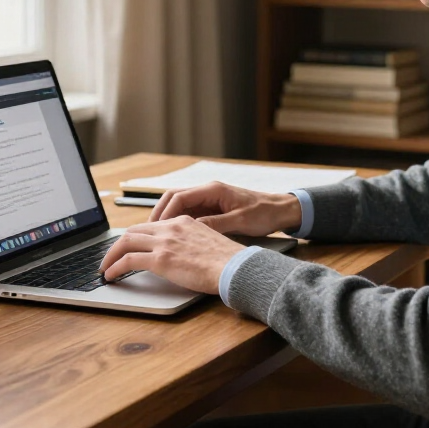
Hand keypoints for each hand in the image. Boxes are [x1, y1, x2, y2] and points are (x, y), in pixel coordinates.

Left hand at [98, 215, 245, 294]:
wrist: (234, 266)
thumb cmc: (227, 260)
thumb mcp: (208, 242)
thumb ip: (191, 243)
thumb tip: (182, 255)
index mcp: (183, 222)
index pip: (152, 225)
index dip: (137, 236)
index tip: (129, 246)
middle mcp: (171, 227)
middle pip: (134, 230)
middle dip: (119, 244)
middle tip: (111, 256)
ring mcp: (165, 242)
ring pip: (126, 242)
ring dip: (111, 255)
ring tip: (105, 267)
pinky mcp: (160, 259)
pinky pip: (128, 260)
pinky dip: (115, 267)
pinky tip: (110, 275)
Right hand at [149, 181, 301, 236]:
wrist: (280, 210)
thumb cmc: (264, 213)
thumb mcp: (240, 221)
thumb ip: (216, 224)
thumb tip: (193, 229)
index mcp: (213, 190)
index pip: (179, 197)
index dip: (164, 213)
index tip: (155, 228)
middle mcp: (208, 191)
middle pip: (174, 198)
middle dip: (159, 214)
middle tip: (148, 232)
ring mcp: (209, 199)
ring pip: (179, 206)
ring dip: (166, 219)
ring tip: (156, 237)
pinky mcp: (212, 208)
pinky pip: (189, 214)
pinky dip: (178, 223)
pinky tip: (173, 237)